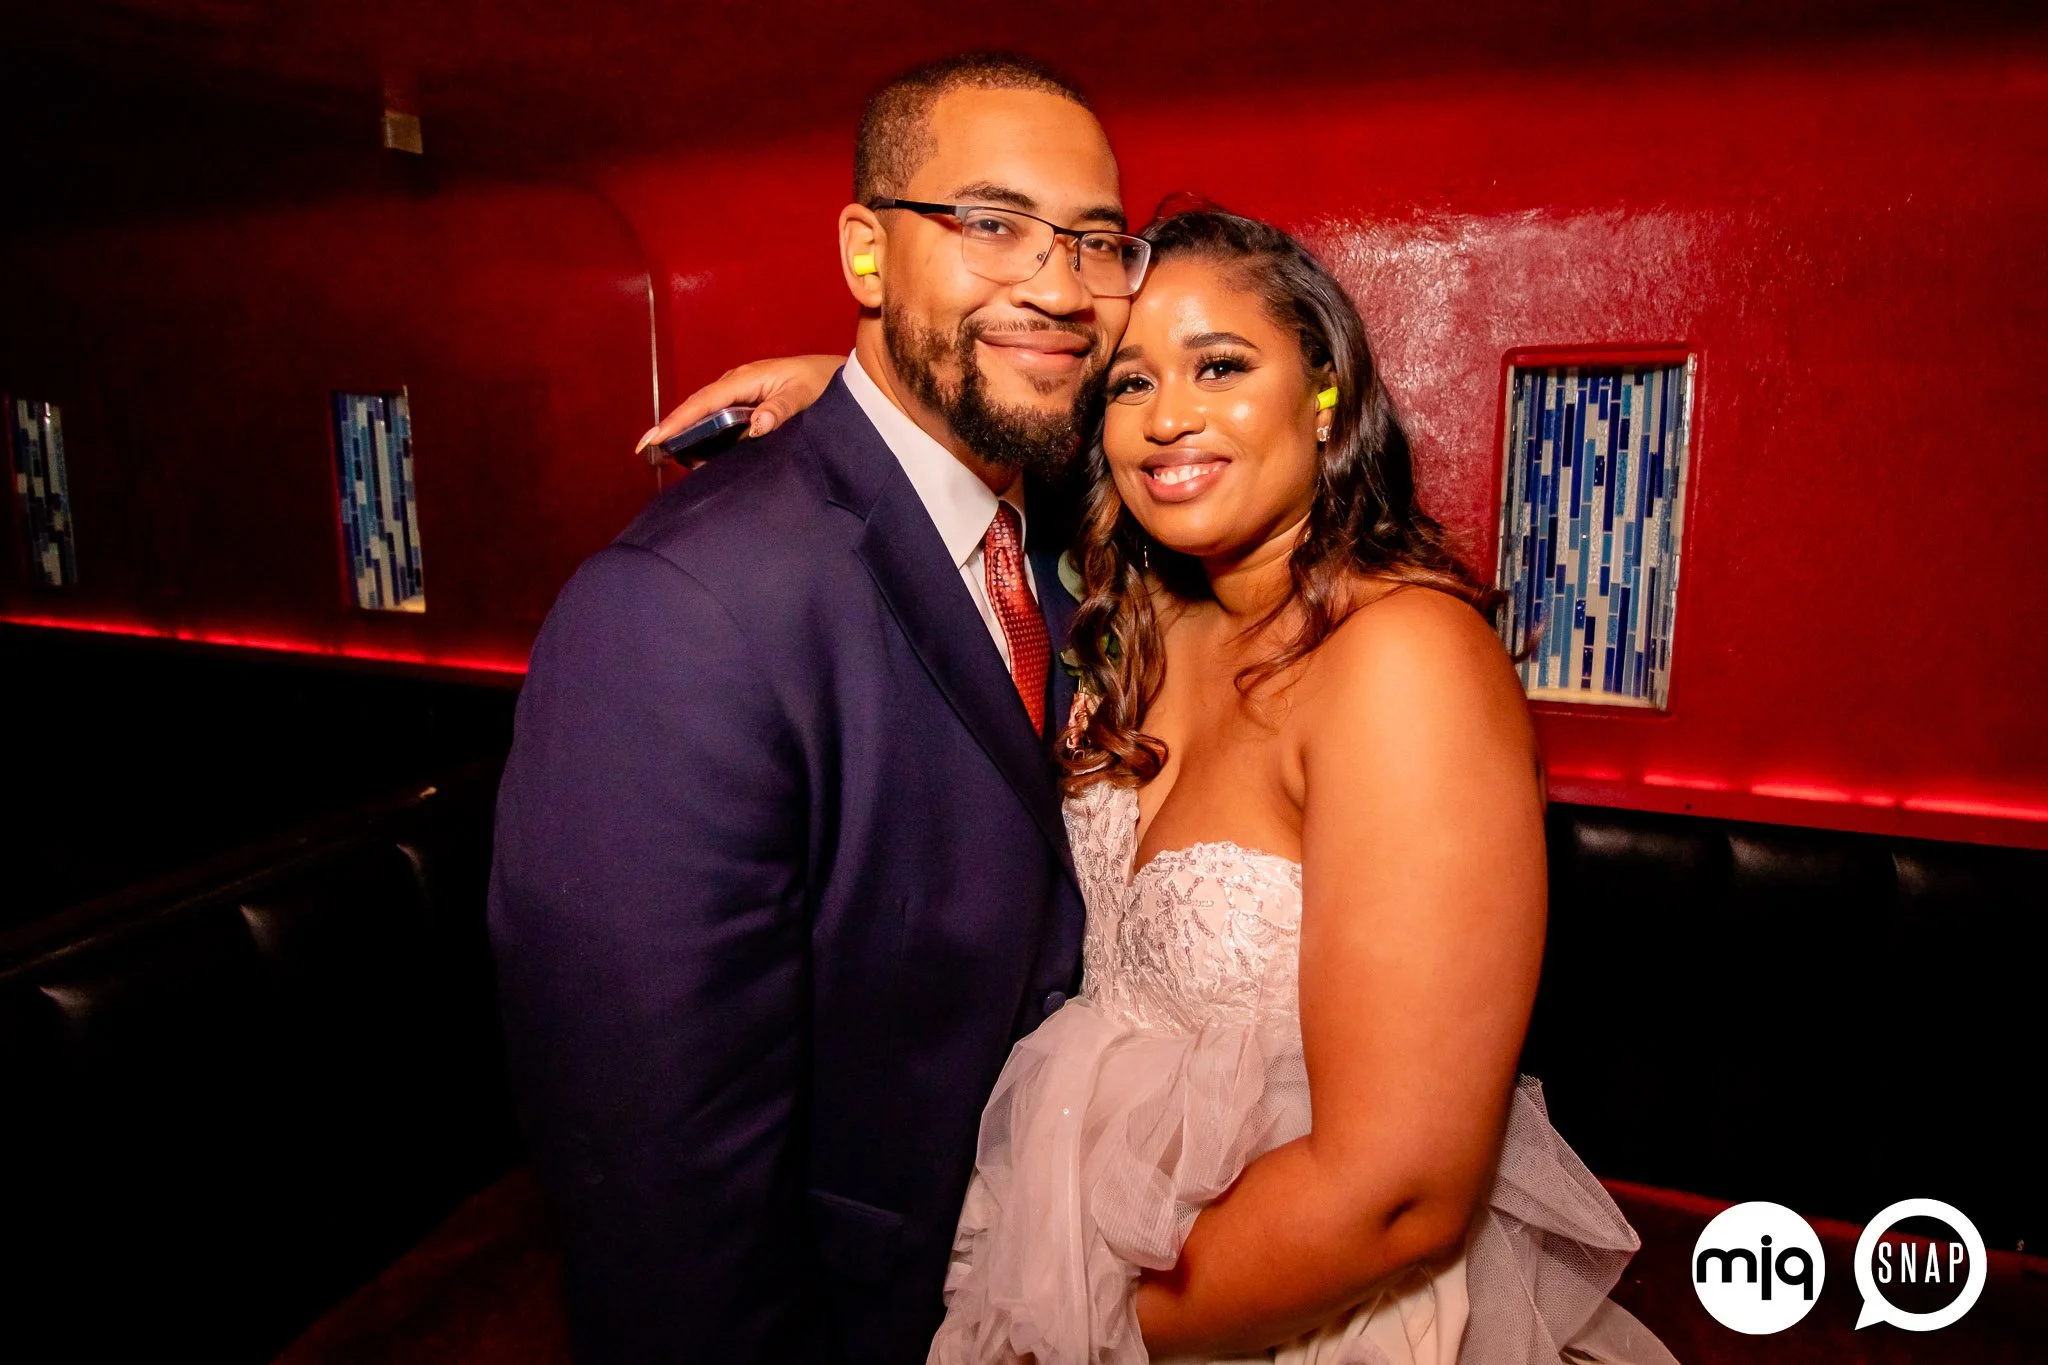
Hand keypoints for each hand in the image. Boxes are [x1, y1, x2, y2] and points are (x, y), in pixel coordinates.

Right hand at [635, 355, 843, 453]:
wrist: (843, 378)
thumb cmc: (823, 383)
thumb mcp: (805, 396)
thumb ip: (781, 410)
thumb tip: (757, 425)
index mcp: (746, 379)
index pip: (704, 402)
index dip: (678, 421)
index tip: (655, 439)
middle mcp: (737, 385)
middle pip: (697, 408)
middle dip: (670, 428)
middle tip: (644, 452)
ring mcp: (740, 395)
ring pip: (705, 416)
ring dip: (685, 434)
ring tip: (663, 457)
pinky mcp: (747, 407)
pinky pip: (719, 422)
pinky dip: (704, 437)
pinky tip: (696, 456)